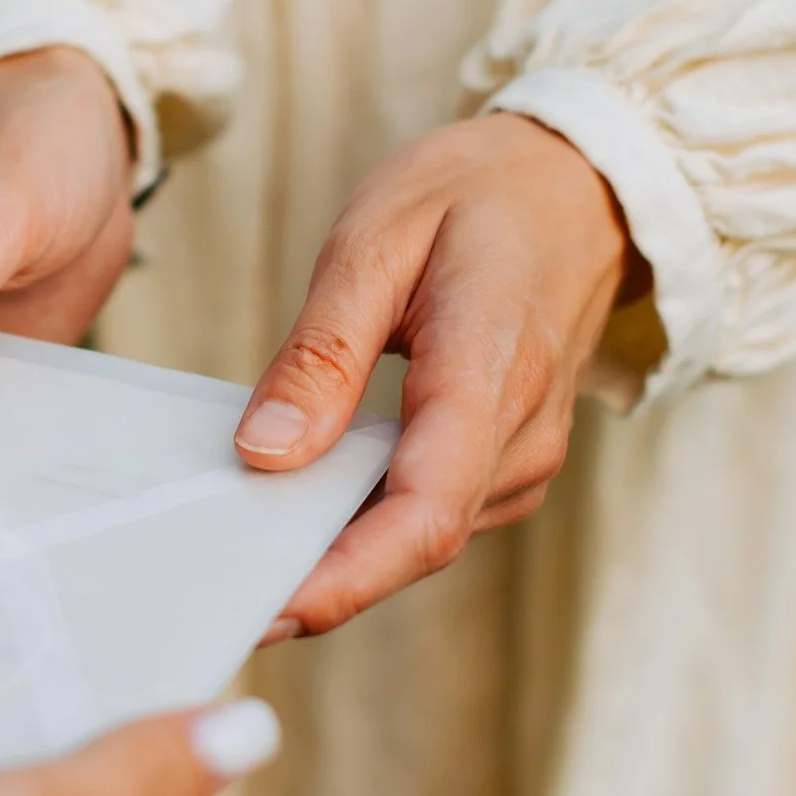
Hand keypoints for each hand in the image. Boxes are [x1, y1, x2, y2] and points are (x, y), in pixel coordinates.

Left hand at [235, 113, 633, 635]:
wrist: (579, 186)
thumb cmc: (476, 196)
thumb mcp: (375, 240)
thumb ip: (322, 354)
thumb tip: (265, 454)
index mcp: (489, 372)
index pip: (425, 512)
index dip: (347, 577)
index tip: (267, 610)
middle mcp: (523, 434)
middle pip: (419, 541)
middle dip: (322, 578)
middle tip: (215, 593)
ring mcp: (526, 455)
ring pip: (425, 535)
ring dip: (341, 550)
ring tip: (241, 547)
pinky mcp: (511, 460)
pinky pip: (435, 510)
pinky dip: (369, 517)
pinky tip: (305, 501)